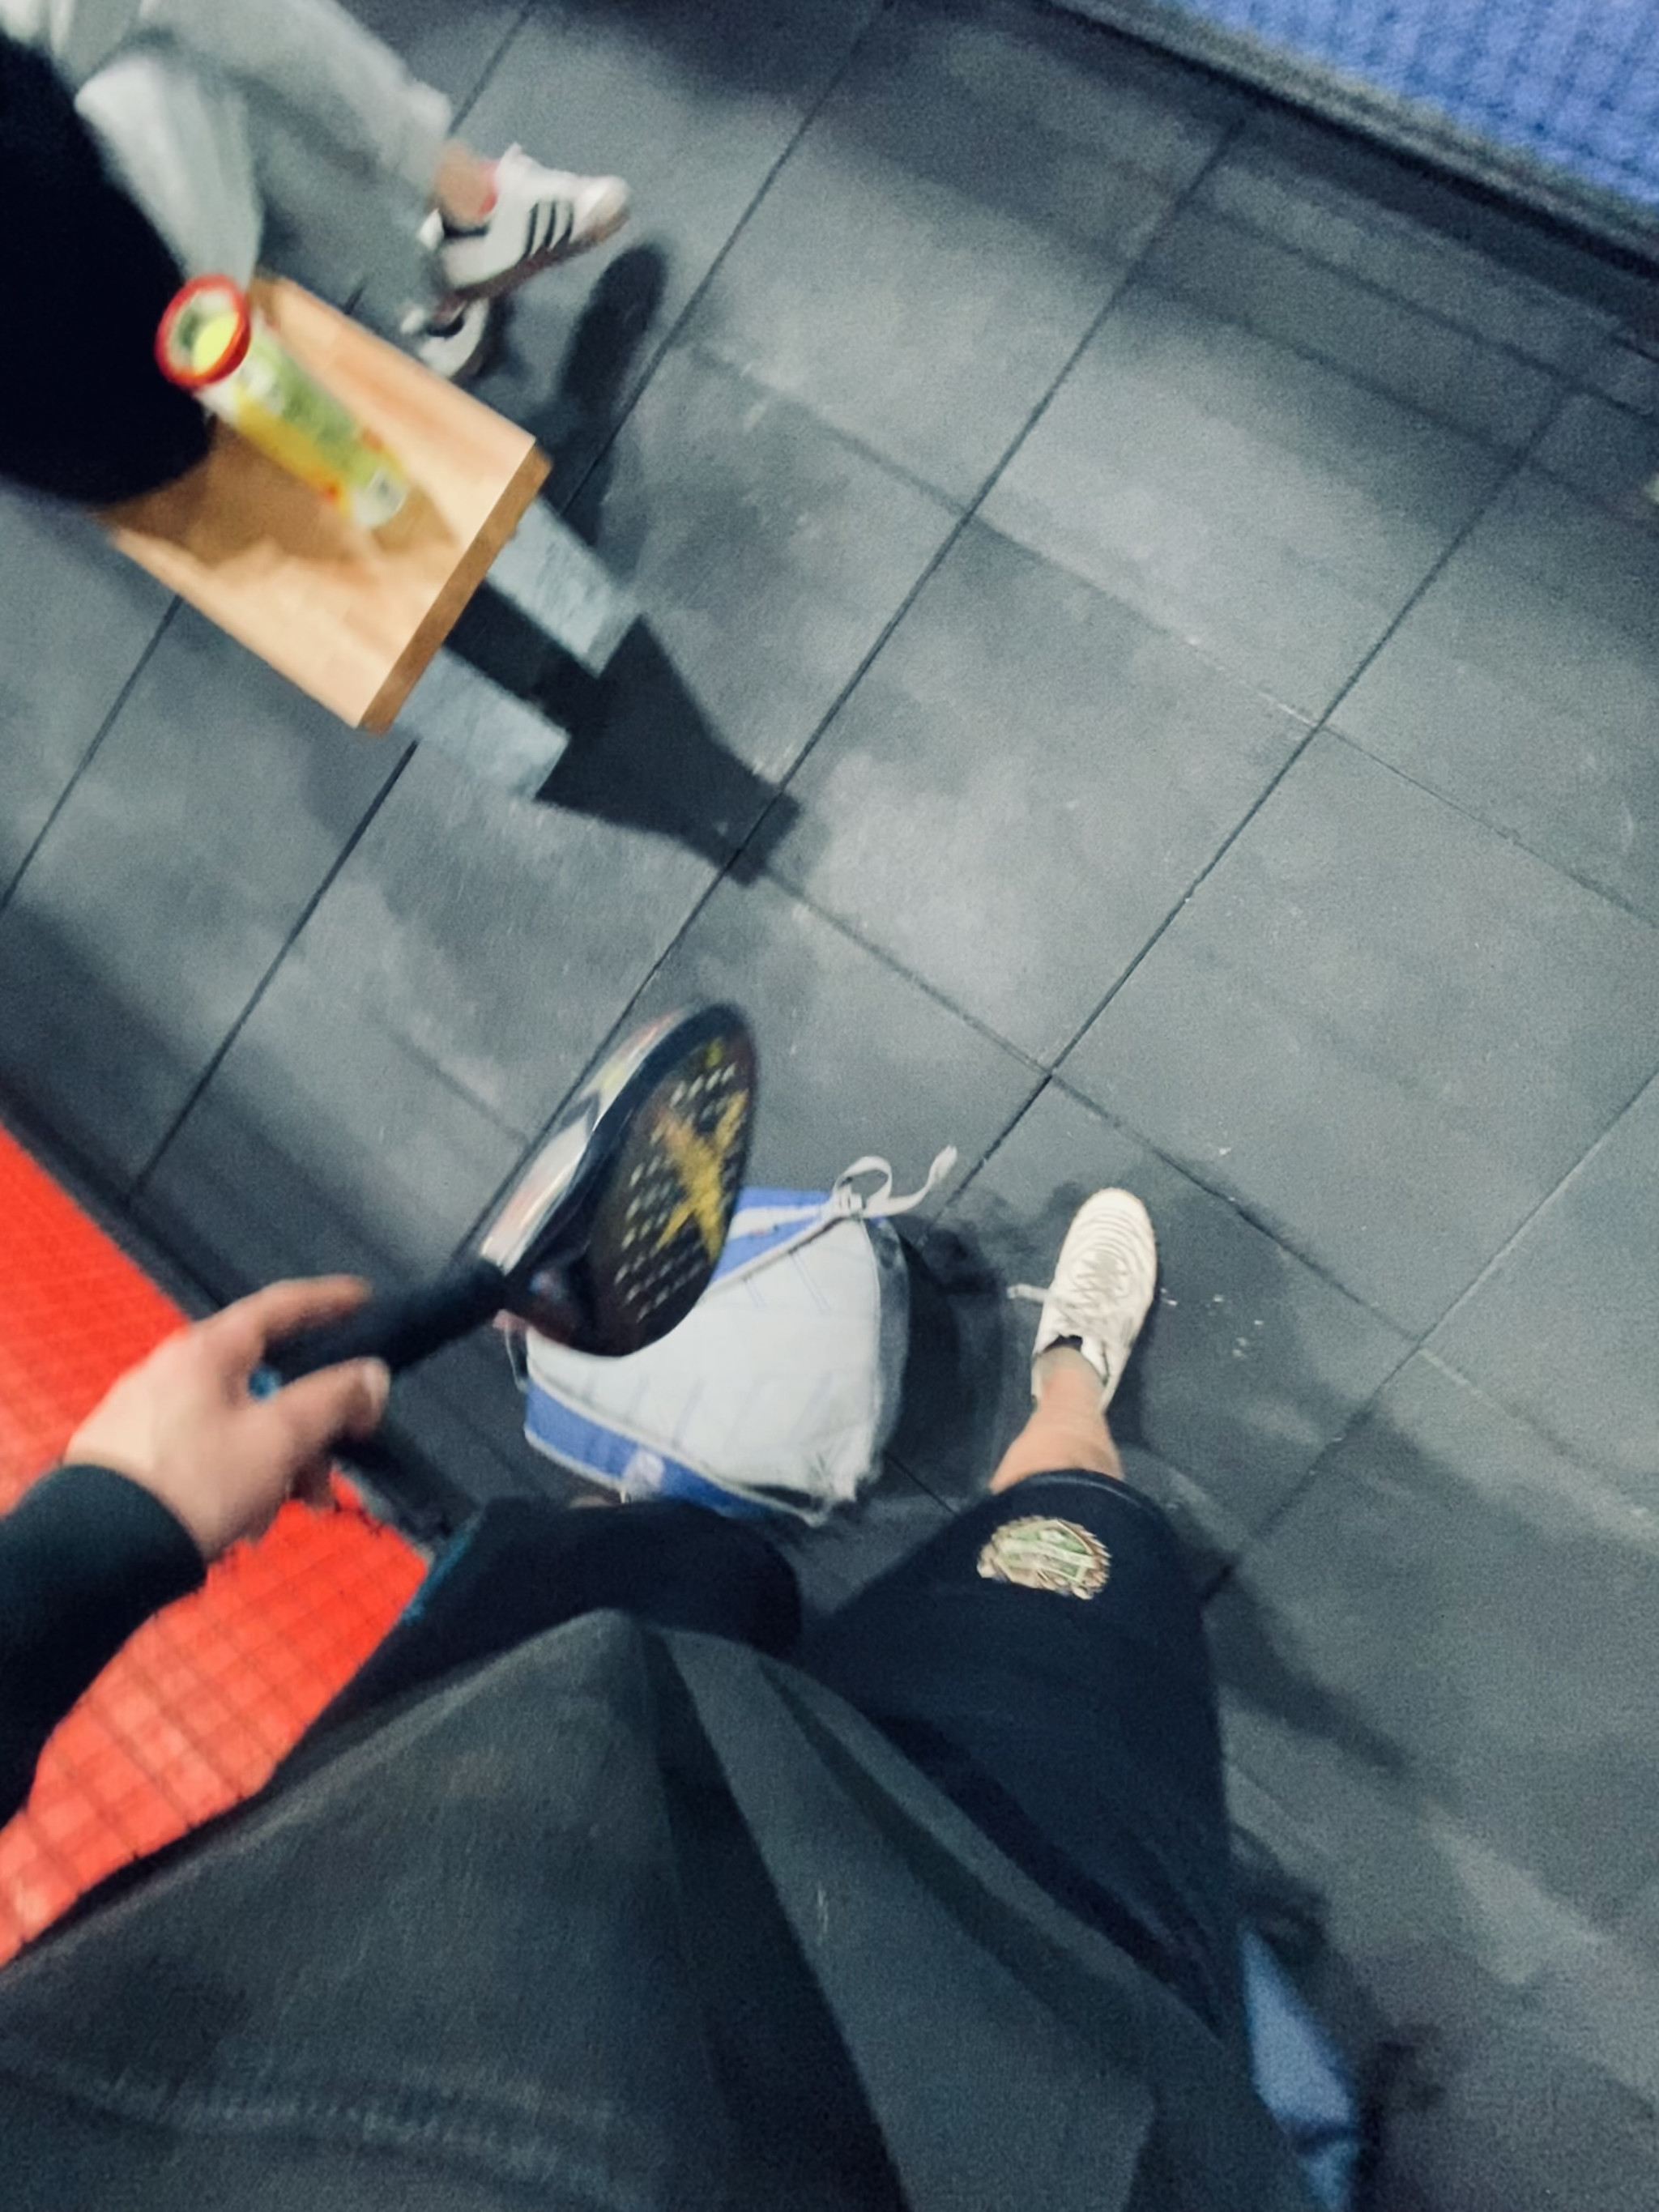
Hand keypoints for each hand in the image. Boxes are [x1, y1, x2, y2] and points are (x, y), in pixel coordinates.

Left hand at [66, 1279, 390, 1562]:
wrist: (97, 1554)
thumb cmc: (194, 1486)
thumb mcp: (279, 1440)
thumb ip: (333, 1400)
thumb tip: (371, 1376)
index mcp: (207, 1351)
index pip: (280, 1306)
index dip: (329, 1300)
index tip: (363, 1300)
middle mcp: (172, 1369)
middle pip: (264, 1378)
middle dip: (307, 1425)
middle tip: (333, 1465)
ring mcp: (146, 1411)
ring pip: (237, 1421)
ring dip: (274, 1462)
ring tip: (280, 1511)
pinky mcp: (130, 1453)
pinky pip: (203, 1450)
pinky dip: (235, 1476)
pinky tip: (243, 1520)